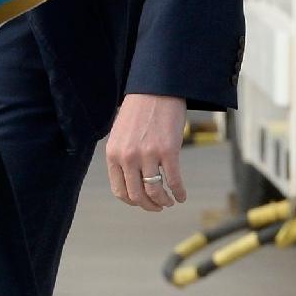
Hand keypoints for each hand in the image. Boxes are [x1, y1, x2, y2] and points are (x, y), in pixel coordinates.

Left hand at [105, 93, 187, 211]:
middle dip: (149, 205)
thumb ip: (122, 156)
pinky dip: (178, 192)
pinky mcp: (168, 150)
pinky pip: (173, 180)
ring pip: (155, 191)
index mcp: (113, 154)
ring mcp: (148, 154)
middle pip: (137, 195)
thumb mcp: (121, 134)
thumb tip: (132, 179)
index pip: (120, 190)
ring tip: (170, 201)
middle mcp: (128, 157)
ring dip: (163, 201)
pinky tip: (182, 196)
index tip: (142, 202)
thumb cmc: (140, 109)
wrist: (158, 88)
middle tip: (158, 207)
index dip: (132, 201)